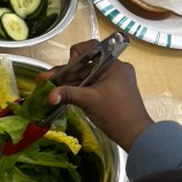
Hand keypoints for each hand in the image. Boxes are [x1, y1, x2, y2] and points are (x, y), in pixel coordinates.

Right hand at [39, 40, 153, 151]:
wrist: (134, 134)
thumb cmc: (116, 114)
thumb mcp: (89, 101)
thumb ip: (67, 94)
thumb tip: (49, 96)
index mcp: (113, 65)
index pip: (91, 48)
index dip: (75, 55)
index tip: (68, 68)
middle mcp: (114, 68)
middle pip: (85, 64)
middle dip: (65, 72)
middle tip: (47, 79)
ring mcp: (113, 80)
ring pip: (87, 75)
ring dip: (69, 82)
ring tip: (50, 88)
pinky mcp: (111, 90)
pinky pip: (91, 84)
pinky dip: (78, 88)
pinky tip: (63, 94)